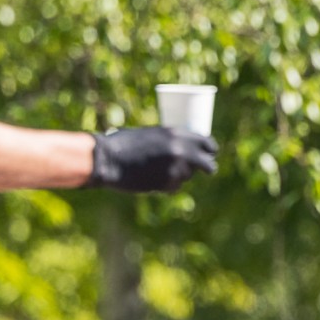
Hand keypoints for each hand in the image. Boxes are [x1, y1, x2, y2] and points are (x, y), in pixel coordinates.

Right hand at [88, 126, 217, 194]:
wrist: (108, 159)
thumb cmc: (123, 143)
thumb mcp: (151, 134)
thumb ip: (169, 140)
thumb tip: (184, 147)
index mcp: (176, 133)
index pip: (207, 143)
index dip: (210, 149)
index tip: (210, 152)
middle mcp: (180, 150)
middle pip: (207, 164)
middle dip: (207, 167)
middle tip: (206, 169)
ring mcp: (175, 168)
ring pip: (189, 176)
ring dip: (182, 175)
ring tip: (162, 170)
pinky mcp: (167, 183)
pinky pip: (175, 186)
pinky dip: (169, 185)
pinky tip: (154, 179)